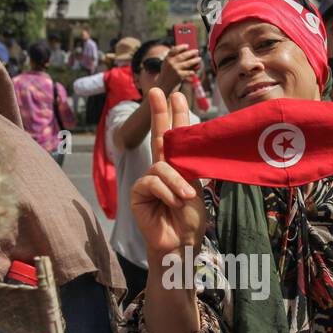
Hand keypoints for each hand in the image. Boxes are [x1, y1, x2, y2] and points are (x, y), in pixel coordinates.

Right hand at [131, 88, 206, 262]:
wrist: (180, 244)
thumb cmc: (189, 220)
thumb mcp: (195, 189)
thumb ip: (188, 167)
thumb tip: (188, 144)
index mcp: (177, 168)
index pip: (175, 138)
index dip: (175, 116)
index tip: (176, 95)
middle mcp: (161, 169)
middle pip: (159, 136)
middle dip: (159, 112)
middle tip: (158, 89)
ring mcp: (148, 180)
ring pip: (161, 166)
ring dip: (176, 183)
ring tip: (184, 200)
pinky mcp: (138, 192)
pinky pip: (152, 181)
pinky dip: (166, 192)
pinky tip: (172, 204)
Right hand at [158, 43, 202, 93]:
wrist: (163, 84)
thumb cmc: (167, 72)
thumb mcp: (167, 62)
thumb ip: (172, 55)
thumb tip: (182, 48)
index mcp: (168, 58)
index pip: (175, 50)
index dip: (181, 47)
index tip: (187, 46)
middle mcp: (171, 63)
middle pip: (183, 56)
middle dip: (191, 53)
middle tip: (197, 51)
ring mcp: (175, 69)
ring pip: (187, 63)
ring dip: (194, 61)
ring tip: (199, 59)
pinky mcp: (179, 76)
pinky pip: (188, 72)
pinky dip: (192, 71)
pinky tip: (195, 71)